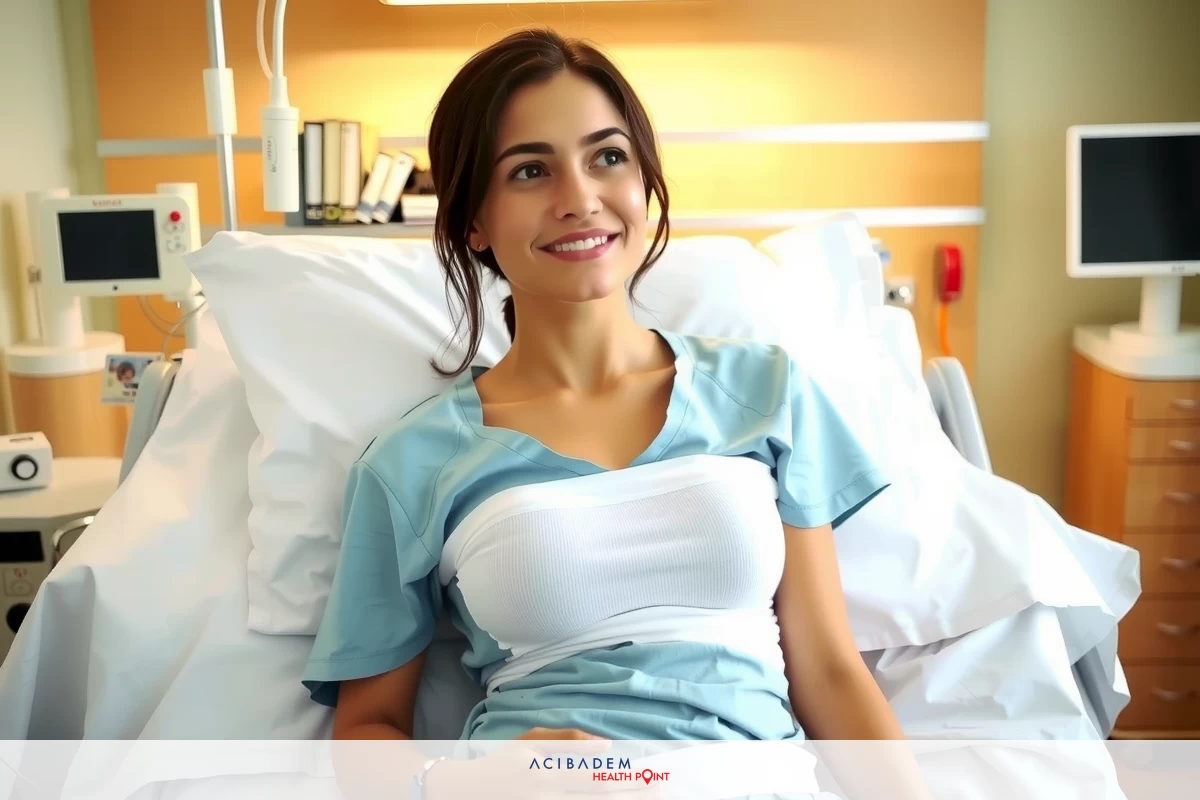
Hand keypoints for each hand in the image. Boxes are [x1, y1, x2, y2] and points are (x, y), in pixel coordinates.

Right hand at [425, 727, 664, 798]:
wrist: (471, 792)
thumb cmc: (504, 761)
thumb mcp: (531, 741)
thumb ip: (568, 742)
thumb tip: (605, 746)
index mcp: (550, 774)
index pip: (598, 778)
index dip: (627, 778)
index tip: (652, 774)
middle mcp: (552, 798)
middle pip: (601, 799)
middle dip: (634, 794)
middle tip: (662, 789)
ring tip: (650, 798)